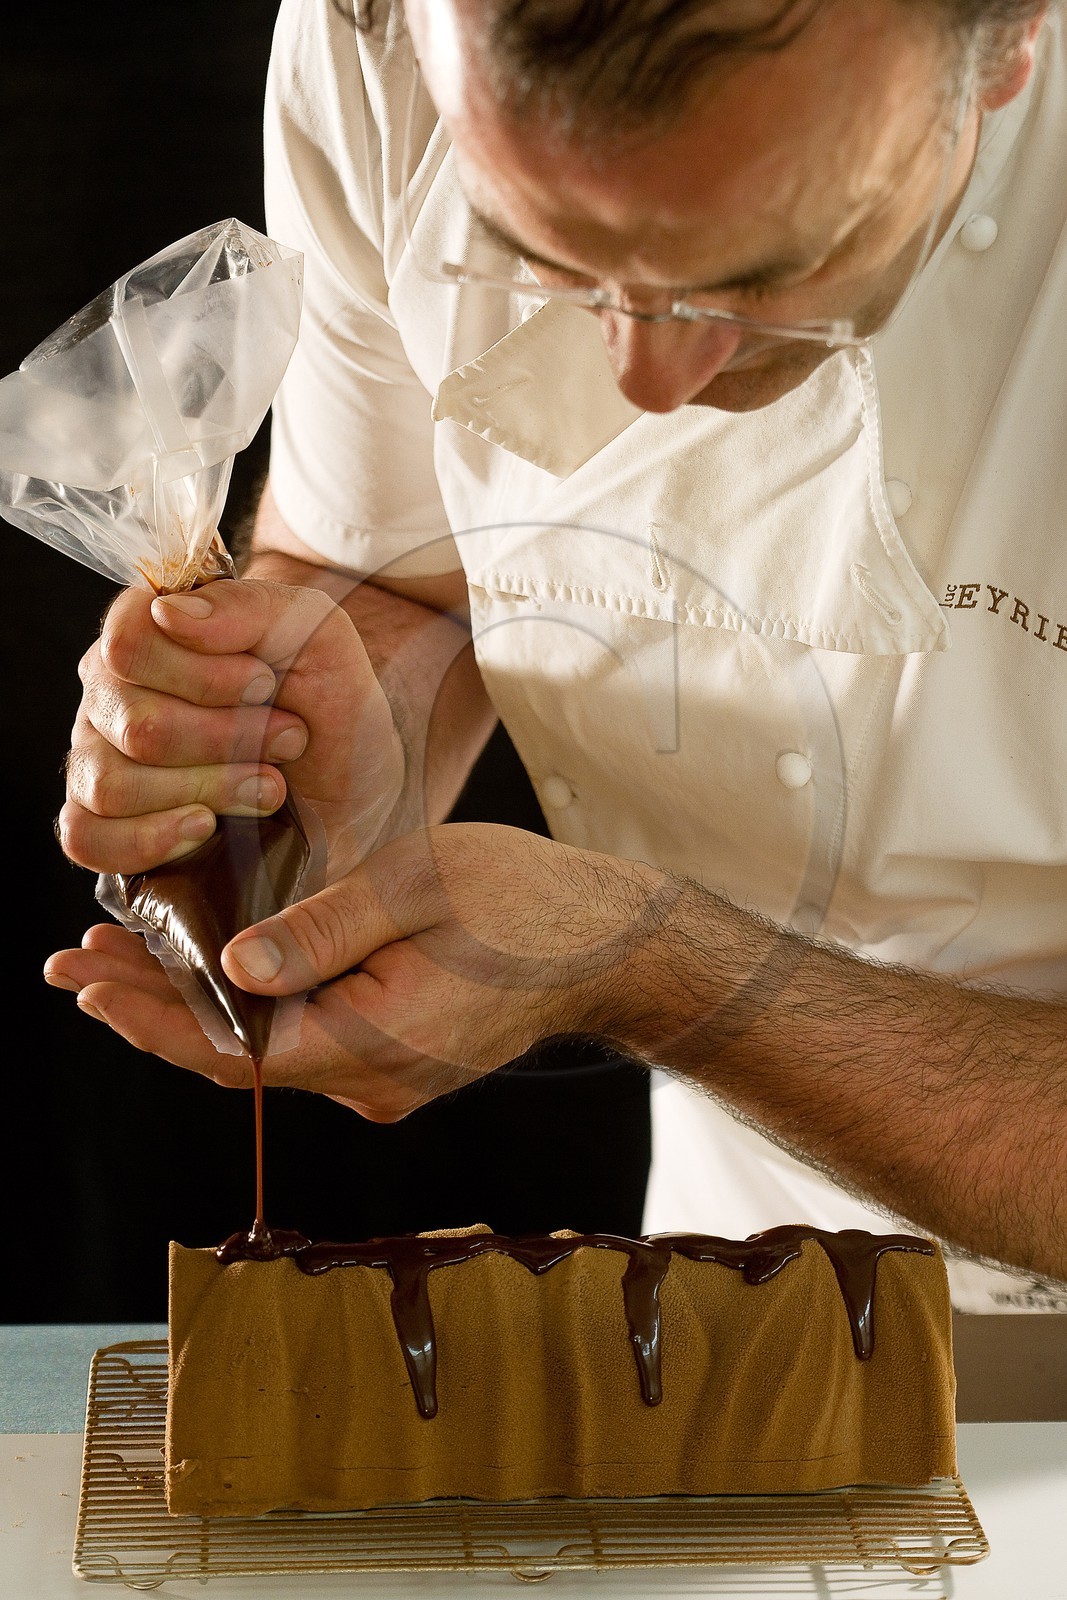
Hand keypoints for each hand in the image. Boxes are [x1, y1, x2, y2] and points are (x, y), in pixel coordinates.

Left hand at [44, 824, 672, 1116]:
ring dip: (195, 1009)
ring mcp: (388, 1080)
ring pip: (268, 1054)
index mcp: (373, 1043)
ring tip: (124, 960)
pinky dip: (249, 1012)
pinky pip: (304, 1045)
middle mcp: (373, 1082)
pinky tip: (215, 974)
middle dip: (151, 1010)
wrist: (609, 944)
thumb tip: (232, 967)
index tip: (86, 976)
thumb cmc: (525, 900)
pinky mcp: (399, 1061)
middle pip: (237, 1058)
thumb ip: (320, 930)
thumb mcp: (417, 886)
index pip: (232, 1050)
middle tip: (77, 962)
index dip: (150, 1017)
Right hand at [59, 578, 403, 878]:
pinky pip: (87, 837)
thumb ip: (249, 606)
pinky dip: (147, 839)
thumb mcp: (317, 635)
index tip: (265, 685)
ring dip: (207, 789)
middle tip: (287, 740)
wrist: (358, 787)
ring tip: (268, 787)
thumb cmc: (330, 704)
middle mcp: (112, 695)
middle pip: (134, 724)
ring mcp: (101, 761)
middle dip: (227, 740)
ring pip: (111, 784)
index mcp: (150, 634)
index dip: (203, 674)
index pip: (128, 644)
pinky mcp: (108, 826)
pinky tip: (204, 827)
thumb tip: (169, 613)